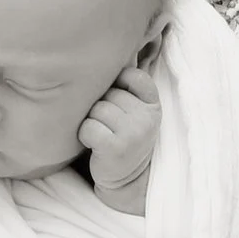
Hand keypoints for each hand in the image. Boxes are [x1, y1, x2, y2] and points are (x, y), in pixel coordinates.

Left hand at [78, 68, 158, 214]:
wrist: (127, 182)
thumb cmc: (124, 139)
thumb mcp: (136, 113)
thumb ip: (129, 89)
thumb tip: (101, 56)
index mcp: (153, 105)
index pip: (133, 75)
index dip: (118, 85)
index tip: (116, 101)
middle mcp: (147, 118)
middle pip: (108, 93)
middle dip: (101, 108)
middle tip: (108, 127)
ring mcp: (134, 132)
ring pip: (96, 109)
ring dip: (92, 122)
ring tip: (102, 136)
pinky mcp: (116, 147)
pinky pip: (88, 126)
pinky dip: (85, 135)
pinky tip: (94, 145)